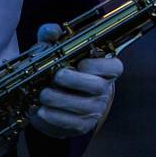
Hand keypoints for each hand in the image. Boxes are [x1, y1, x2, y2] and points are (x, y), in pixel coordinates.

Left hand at [27, 23, 123, 138]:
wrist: (58, 103)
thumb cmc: (62, 72)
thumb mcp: (57, 53)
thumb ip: (54, 40)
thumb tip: (51, 31)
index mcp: (105, 71)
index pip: (115, 67)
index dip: (99, 66)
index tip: (80, 63)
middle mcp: (104, 90)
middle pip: (98, 87)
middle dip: (76, 81)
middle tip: (57, 76)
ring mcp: (95, 109)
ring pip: (82, 106)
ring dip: (60, 100)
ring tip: (43, 94)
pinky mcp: (82, 125)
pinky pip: (71, 123)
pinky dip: (54, 117)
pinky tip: (40, 110)